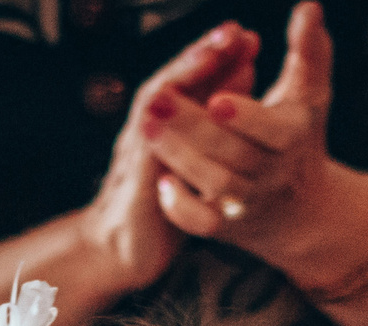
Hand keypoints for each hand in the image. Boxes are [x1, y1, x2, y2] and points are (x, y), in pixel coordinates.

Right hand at [77, 24, 260, 297]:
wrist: (124, 250)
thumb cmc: (161, 201)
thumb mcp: (192, 158)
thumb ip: (212, 118)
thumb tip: (241, 75)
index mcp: (165, 125)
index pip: (191, 82)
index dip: (214, 55)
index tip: (242, 33)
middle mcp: (148, 132)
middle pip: (173, 83)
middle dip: (202, 55)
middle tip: (231, 32)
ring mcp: (138, 156)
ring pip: (156, 108)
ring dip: (182, 80)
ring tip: (210, 57)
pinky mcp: (138, 189)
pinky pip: (149, 157)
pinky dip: (163, 134)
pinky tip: (174, 112)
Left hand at [143, 3, 367, 285]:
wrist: (302, 211)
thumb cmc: (299, 136)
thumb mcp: (309, 94)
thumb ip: (309, 51)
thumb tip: (309, 6)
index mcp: (294, 137)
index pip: (274, 131)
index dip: (247, 118)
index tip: (217, 99)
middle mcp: (273, 173)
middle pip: (234, 155)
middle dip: (194, 129)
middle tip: (156, 100)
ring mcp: (249, 202)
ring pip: (215, 185)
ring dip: (181, 157)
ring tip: (148, 126)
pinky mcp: (226, 225)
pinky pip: (202, 224)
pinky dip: (181, 207)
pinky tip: (160, 180)